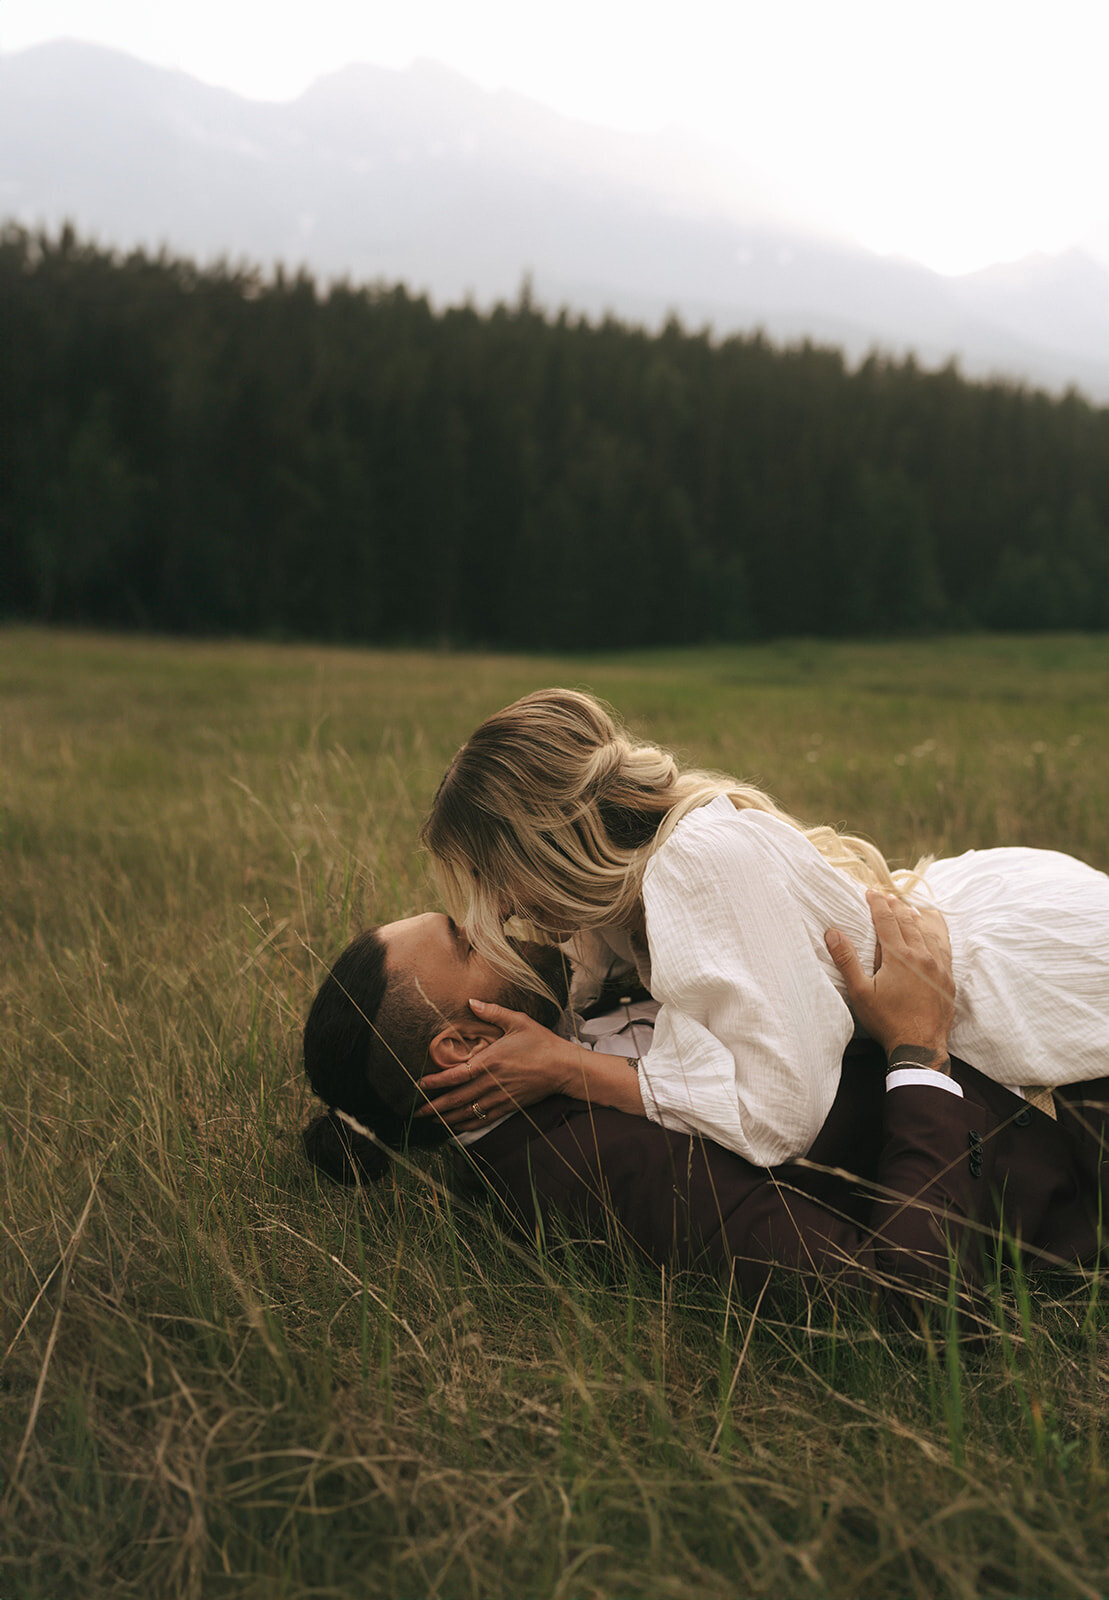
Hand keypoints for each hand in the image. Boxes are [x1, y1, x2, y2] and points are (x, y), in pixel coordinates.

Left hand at [414, 999, 577, 1131]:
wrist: (564, 1068)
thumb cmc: (541, 1042)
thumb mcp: (518, 1021)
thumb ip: (492, 1012)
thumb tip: (471, 1001)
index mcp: (490, 1061)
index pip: (456, 1075)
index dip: (436, 1083)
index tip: (420, 1086)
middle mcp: (492, 1082)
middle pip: (457, 1099)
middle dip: (435, 1107)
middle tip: (416, 1112)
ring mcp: (500, 1097)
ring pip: (468, 1112)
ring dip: (447, 1118)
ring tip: (430, 1122)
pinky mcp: (509, 1106)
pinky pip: (483, 1120)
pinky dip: (467, 1125)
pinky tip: (455, 1127)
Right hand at [825, 890, 954, 1063]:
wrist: (920, 1045)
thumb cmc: (887, 1021)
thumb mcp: (860, 992)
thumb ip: (847, 960)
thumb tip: (832, 933)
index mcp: (899, 956)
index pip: (887, 920)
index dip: (877, 904)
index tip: (870, 893)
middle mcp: (922, 955)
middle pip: (908, 920)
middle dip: (895, 905)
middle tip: (885, 897)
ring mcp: (939, 965)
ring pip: (928, 930)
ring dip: (915, 915)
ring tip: (907, 907)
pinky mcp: (948, 976)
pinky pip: (944, 945)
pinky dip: (935, 931)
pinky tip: (932, 929)